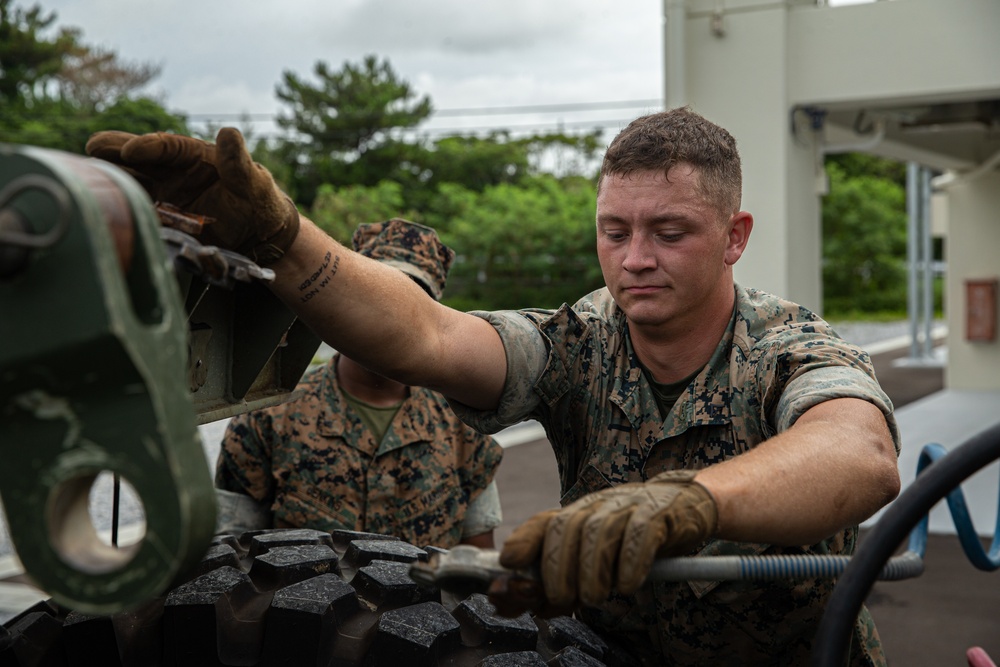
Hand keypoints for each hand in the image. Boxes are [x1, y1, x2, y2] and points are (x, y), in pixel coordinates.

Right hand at [86, 127, 298, 264]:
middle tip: (92, 149)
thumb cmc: (258, 200)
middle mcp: (174, 171)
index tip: (130, 150)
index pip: (166, 146)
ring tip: (87, 176)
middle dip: (115, 153)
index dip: (147, 146)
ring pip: (133, 182)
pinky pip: (140, 211)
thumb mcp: (252, 180)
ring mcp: (166, 194)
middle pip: (140, 159)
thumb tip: (229, 131)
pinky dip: (125, 209)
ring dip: (113, 180)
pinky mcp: (163, 217)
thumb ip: (237, 161)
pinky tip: (106, 209)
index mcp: (194, 155)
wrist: (259, 233)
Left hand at [496, 470, 716, 613]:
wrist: (687, 506)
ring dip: (592, 571)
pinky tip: (627, 585)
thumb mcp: (596, 557)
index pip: (544, 522)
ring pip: (598, 532)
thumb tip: (525, 604)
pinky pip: (640, 534)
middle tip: (563, 599)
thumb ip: (561, 580)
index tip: (509, 563)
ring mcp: (628, 506)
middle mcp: (599, 505)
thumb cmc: (635, 539)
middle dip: (559, 567)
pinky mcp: (658, 513)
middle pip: (567, 528)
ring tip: (595, 598)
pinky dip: (630, 563)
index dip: (523, 541)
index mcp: (579, 513)